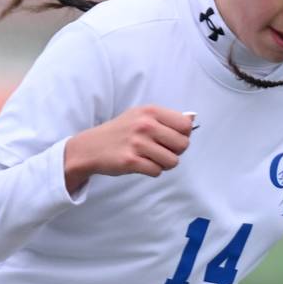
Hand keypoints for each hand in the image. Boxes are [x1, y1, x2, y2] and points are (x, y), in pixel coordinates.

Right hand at [63, 106, 193, 191]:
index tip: (171, 139)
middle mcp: (145, 125)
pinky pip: (157, 171)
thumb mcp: (141, 115)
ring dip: (165, 164)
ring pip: (172, 161)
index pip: (185, 125)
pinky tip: (142, 165)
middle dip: (175, 152)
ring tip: (152, 159)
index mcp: (150, 111)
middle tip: (161, 151)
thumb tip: (192, 120)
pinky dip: (153, 171)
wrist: (90, 147)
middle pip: (182, 145)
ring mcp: (137, 144)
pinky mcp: (130, 162)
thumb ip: (166, 118)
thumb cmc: (119, 132)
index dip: (183, 135)